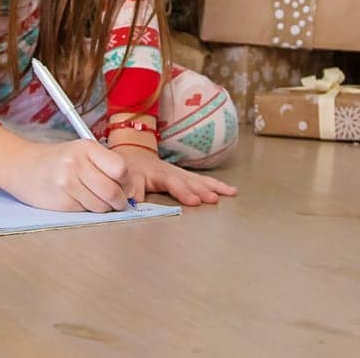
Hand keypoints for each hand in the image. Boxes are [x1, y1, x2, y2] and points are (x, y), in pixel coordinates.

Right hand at [0, 137, 143, 212]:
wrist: (22, 166)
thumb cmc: (59, 161)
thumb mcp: (82, 153)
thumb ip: (106, 167)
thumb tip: (132, 192)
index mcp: (86, 147)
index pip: (121, 168)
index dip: (126, 182)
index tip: (124, 186)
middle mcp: (76, 163)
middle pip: (113, 191)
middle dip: (119, 201)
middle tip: (116, 201)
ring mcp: (67, 183)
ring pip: (102, 206)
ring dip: (104, 208)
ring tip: (94, 199)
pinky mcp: (61, 201)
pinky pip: (86, 212)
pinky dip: (87, 210)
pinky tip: (78, 200)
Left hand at [111, 144, 236, 205]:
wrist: (136, 155)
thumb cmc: (131, 171)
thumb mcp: (128, 180)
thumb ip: (132, 191)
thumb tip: (132, 203)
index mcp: (158, 174)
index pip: (172, 183)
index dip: (183, 192)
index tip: (194, 201)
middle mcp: (173, 172)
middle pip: (189, 181)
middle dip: (201, 190)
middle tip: (213, 199)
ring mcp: (182, 173)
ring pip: (200, 179)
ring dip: (214, 187)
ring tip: (230, 193)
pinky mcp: (188, 176)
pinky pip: (205, 180)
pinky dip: (218, 185)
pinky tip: (232, 191)